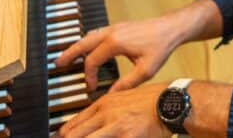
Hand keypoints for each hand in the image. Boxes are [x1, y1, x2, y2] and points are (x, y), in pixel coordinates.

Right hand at [53, 16, 182, 92]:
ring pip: (89, 36)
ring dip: (77, 46)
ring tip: (67, 56)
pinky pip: (97, 33)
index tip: (90, 87)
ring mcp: (114, 27)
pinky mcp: (119, 27)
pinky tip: (86, 48)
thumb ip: (127, 83)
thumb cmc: (160, 46)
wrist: (171, 28)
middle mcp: (111, 32)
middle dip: (69, 54)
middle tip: (58, 64)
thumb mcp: (146, 70)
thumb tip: (111, 94)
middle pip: (83, 43)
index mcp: (115, 42)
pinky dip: (87, 41)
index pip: (92, 61)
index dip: (88, 76)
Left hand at [56, 82, 171, 137]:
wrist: (170, 102)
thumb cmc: (149, 102)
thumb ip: (102, 112)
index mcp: (102, 105)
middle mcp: (106, 115)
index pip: (71, 126)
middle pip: (74, 135)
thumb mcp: (120, 99)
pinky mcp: (129, 137)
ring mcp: (116, 127)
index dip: (62, 137)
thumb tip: (86, 125)